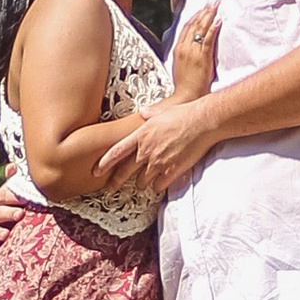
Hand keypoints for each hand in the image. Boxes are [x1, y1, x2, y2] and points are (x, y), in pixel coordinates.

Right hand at [0, 180, 27, 250]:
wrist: (22, 223)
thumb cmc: (20, 203)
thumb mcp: (18, 190)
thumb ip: (16, 179)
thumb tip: (12, 166)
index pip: (1, 196)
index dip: (10, 197)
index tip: (22, 198)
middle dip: (8, 213)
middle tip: (21, 214)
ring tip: (6, 234)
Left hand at [94, 94, 224, 196]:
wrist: (202, 122)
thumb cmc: (183, 114)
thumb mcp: (160, 111)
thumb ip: (149, 113)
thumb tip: (144, 112)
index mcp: (141, 136)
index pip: (116, 152)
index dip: (105, 164)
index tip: (97, 171)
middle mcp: (146, 151)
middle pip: (125, 172)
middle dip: (116, 182)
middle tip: (110, 188)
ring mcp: (158, 162)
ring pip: (142, 182)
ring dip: (142, 184)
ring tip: (143, 183)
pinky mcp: (172, 171)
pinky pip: (159, 186)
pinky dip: (158, 186)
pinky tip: (160, 184)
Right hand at [169, 2, 220, 101]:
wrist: (186, 96)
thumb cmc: (186, 83)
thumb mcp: (182, 65)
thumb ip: (187, 53)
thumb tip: (194, 44)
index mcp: (178, 49)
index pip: (187, 27)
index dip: (195, 15)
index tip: (203, 7)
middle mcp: (184, 48)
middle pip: (194, 24)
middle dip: (204, 12)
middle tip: (213, 2)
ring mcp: (192, 52)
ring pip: (200, 29)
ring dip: (209, 16)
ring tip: (216, 6)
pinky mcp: (202, 58)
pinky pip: (208, 40)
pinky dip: (213, 29)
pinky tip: (218, 21)